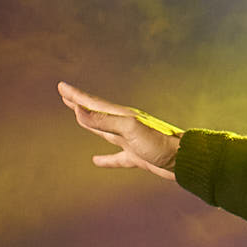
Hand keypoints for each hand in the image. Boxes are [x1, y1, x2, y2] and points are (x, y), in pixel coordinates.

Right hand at [58, 81, 183, 180]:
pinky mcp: (138, 157)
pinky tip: (96, 161)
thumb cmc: (161, 143)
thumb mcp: (129, 130)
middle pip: (97, 113)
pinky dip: (105, 159)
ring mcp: (131, 141)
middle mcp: (125, 126)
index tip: (61, 86)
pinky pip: (116, 157)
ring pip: (104, 131)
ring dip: (89, 124)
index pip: (93, 104)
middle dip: (80, 104)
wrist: (186, 160)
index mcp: (122, 116)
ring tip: (78, 118)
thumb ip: (105, 120)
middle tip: (66, 95)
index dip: (76, 96)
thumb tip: (78, 111)